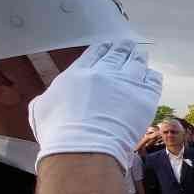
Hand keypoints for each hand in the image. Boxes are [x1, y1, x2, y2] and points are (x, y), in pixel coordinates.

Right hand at [30, 41, 162, 171]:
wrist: (84, 147)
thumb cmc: (58, 133)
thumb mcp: (40, 109)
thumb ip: (48, 98)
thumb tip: (48, 100)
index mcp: (78, 73)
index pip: (94, 54)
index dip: (102, 49)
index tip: (107, 47)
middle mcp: (104, 73)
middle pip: (117, 54)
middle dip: (122, 49)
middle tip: (127, 46)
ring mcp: (126, 83)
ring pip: (136, 62)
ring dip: (138, 58)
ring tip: (140, 55)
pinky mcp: (145, 98)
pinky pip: (153, 79)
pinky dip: (152, 76)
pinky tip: (151, 76)